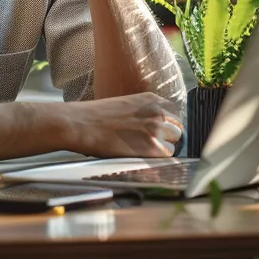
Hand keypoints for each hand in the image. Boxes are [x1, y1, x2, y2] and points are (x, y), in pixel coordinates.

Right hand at [58, 92, 183, 158]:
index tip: (162, 132)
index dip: (168, 125)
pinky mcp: (151, 147)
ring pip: (174, 143)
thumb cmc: (96, 116)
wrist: (81, 123)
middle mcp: (157, 111)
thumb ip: (144, 113)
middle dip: (169, 137)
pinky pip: (167, 156)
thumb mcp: (126, 105)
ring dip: (164, 148)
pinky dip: (158, 159)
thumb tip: (155, 127)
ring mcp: (156, 129)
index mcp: (151, 99)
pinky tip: (142, 156)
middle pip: (178, 128)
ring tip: (145, 151)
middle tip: (152, 144)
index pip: (175, 114)